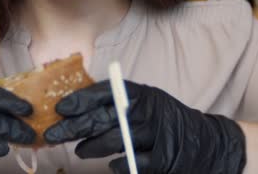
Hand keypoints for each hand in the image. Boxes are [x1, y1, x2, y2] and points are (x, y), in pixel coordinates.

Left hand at [44, 80, 245, 173]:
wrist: (204, 140)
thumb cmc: (165, 119)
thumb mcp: (145, 102)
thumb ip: (118, 103)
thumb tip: (77, 109)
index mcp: (141, 94)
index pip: (105, 92)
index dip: (81, 99)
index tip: (60, 108)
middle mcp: (146, 110)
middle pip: (103, 117)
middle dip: (74, 127)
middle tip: (53, 135)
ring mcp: (154, 134)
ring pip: (114, 140)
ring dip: (91, 147)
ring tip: (79, 151)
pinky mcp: (161, 157)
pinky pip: (132, 162)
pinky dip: (119, 164)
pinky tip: (111, 164)